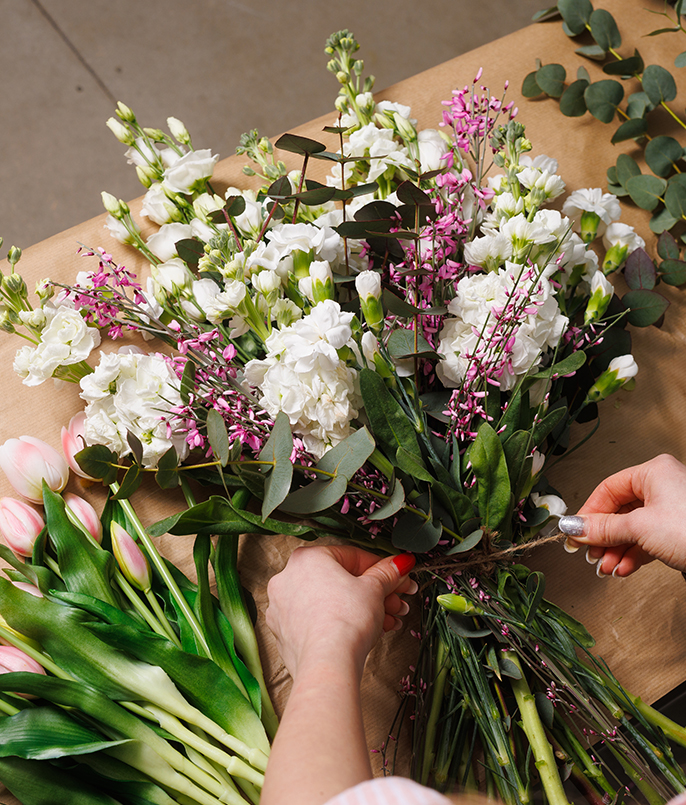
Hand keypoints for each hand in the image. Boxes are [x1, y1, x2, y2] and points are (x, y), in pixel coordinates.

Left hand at [265, 544, 416, 678]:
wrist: (328, 664)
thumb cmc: (345, 622)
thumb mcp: (375, 589)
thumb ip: (387, 572)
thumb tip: (397, 565)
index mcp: (307, 557)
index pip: (352, 556)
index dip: (381, 568)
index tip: (395, 576)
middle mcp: (288, 578)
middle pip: (342, 580)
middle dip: (374, 593)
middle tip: (394, 600)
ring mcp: (283, 607)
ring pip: (331, 601)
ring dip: (363, 609)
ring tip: (387, 620)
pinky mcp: (286, 633)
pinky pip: (319, 620)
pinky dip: (341, 623)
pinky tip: (366, 632)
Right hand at [560, 454, 685, 576]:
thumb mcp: (640, 528)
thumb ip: (603, 528)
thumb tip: (573, 525)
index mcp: (653, 472)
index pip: (608, 489)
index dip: (588, 513)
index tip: (574, 532)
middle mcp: (663, 486)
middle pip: (619, 511)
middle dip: (603, 537)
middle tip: (589, 553)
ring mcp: (672, 509)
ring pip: (633, 528)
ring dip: (617, 550)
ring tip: (607, 567)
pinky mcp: (679, 530)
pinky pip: (648, 539)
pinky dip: (633, 554)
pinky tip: (623, 568)